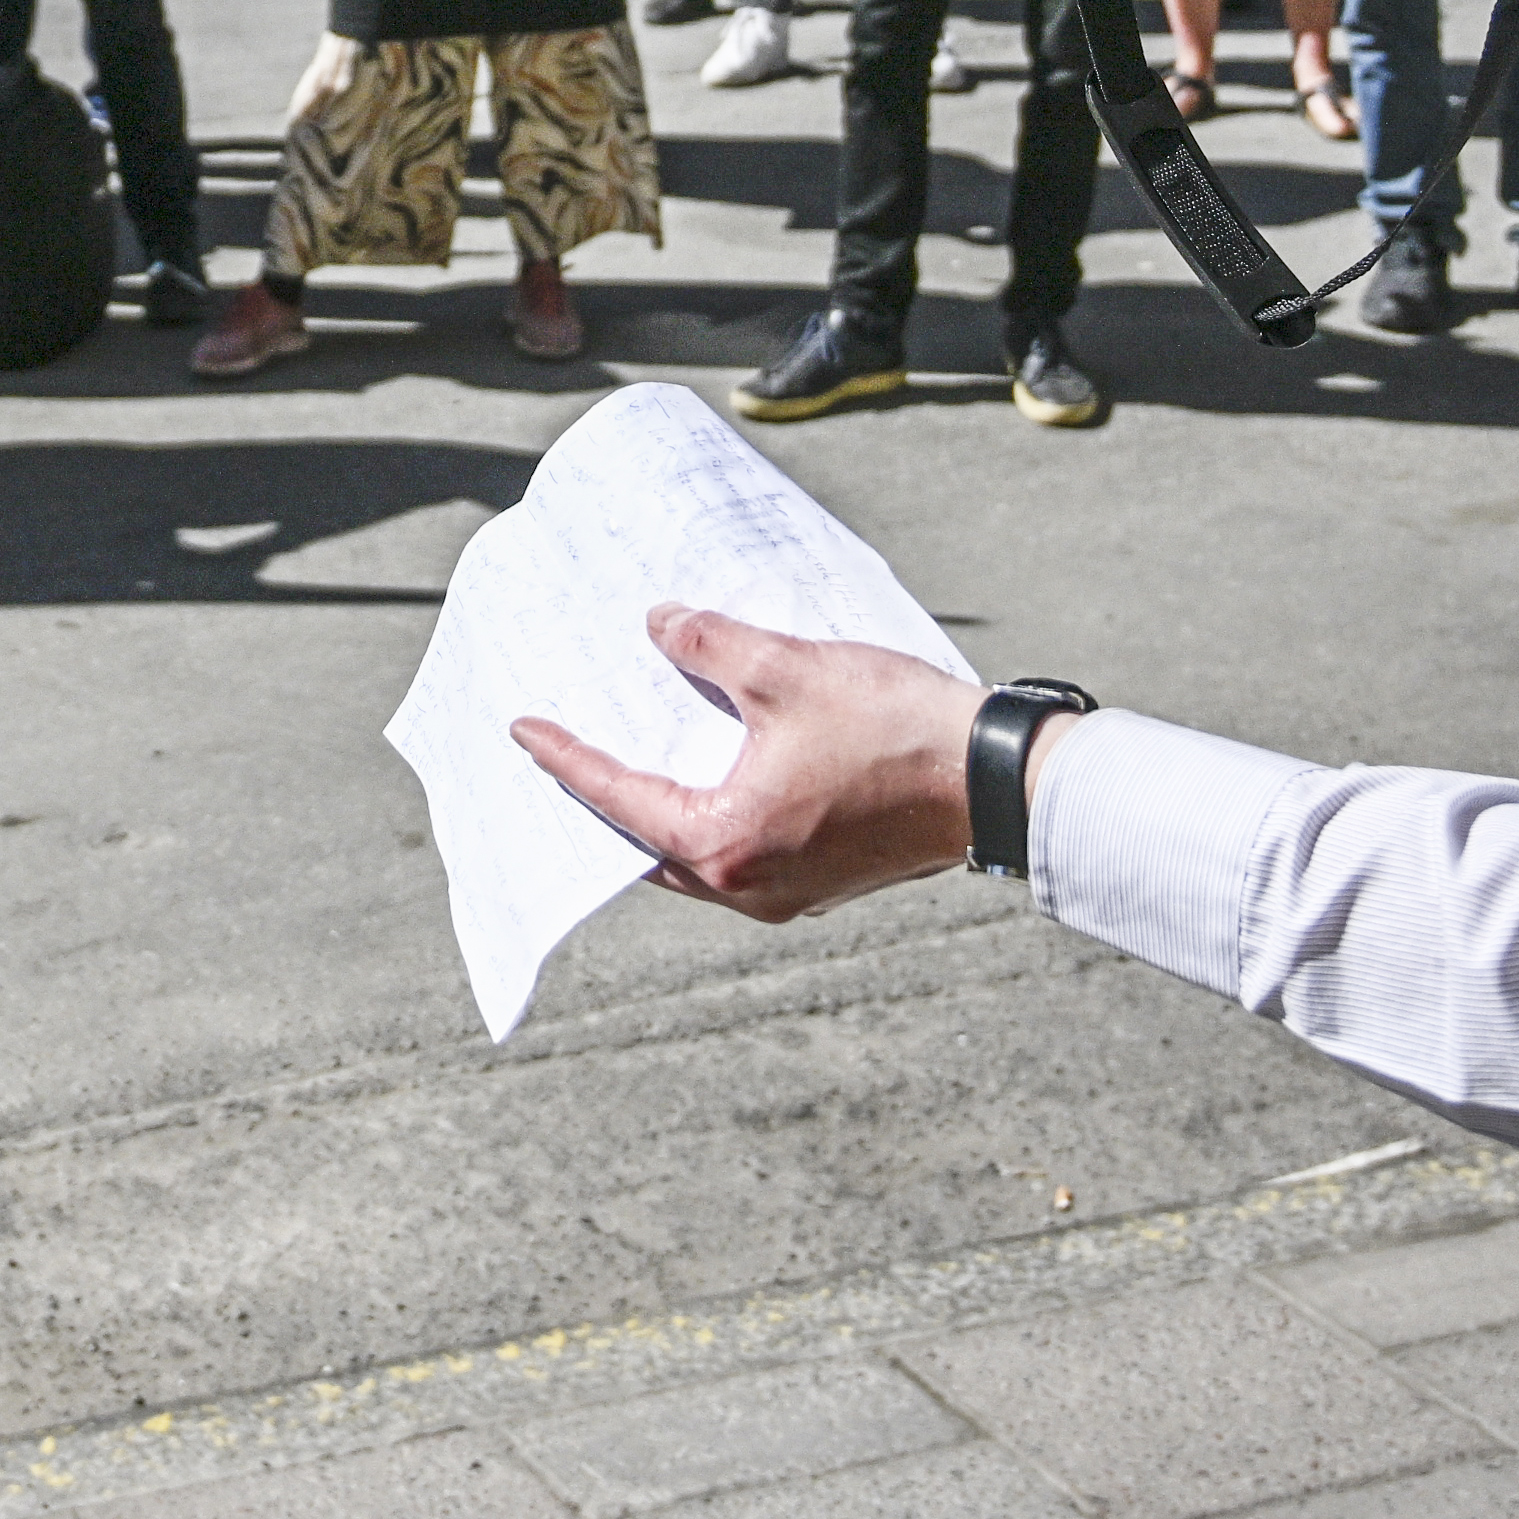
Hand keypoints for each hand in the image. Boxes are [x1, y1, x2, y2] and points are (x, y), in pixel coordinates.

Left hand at [509, 606, 992, 922]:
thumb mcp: (787, 669)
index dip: (566, 758)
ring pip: (697, 859)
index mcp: (726, 842)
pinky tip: (713, 774)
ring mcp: (791, 892)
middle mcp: (750, 885)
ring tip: (632, 762)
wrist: (995, 781)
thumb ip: (710, 645)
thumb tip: (660, 625)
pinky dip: (713, 818)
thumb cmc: (896, 729)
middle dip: (606, 799)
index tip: (523, 730)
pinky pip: (743, 856)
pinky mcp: (826, 881)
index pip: (619, 798)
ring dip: (662, 813)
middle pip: (649, 843)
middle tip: (566, 755)